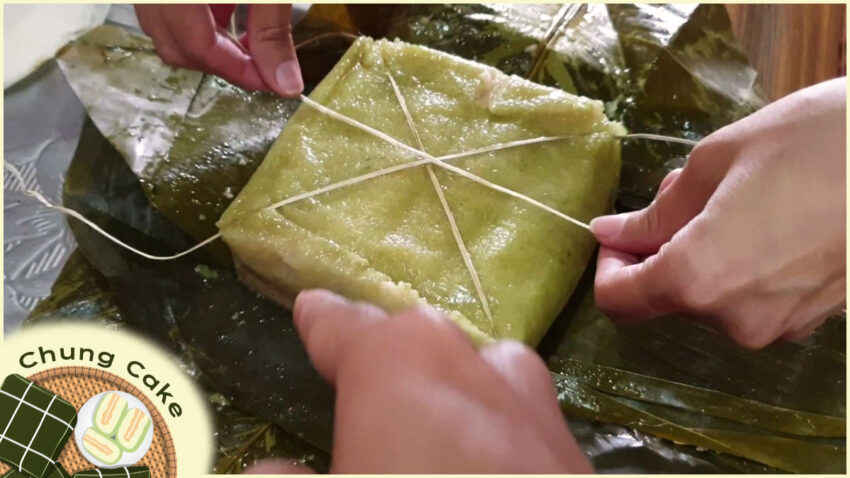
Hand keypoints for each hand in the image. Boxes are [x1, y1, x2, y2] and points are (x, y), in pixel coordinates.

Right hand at [135, 4, 302, 95]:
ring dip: (209, 41)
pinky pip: (169, 6)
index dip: (237, 70)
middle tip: (262, 65)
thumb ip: (272, 29)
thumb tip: (285, 83)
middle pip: (173, 43)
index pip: (196, 45)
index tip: (273, 80)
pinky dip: (201, 17)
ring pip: (166, 26)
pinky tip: (233, 10)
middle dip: (220, 61)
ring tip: (251, 38)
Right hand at [247, 290, 590, 473]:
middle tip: (363, 383)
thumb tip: (265, 472)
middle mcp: (462, 357)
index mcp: (394, 358)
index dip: (320, 319)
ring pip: (471, 371)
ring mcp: (525, 394)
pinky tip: (482, 459)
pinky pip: (514, 412)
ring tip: (426, 422)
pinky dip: (492, 424)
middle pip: (411, 342)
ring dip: (445, 387)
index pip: (340, 325)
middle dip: (385, 359)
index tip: (309, 306)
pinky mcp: (564, 438)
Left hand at [591, 78, 845, 347]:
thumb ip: (654, 213)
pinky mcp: (810, 319)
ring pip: (709, 296)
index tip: (620, 234)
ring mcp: (778, 325)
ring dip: (702, 253)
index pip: (618, 302)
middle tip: (688, 192)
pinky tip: (767, 220)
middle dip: (661, 249)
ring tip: (737, 197)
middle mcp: (735, 318)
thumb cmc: (811, 144)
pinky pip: (751, 298)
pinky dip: (740, 266)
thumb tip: (611, 233)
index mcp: (698, 280)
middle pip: (665, 297)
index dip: (608, 268)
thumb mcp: (715, 164)